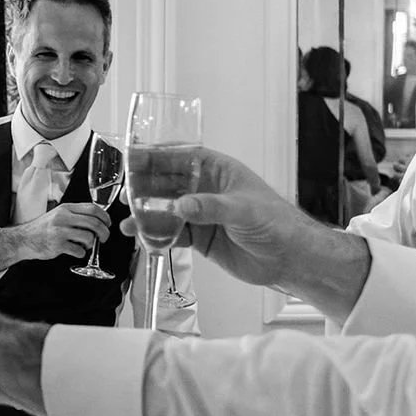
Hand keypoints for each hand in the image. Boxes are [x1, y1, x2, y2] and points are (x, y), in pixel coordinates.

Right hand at [0, 203, 109, 267]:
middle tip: (104, 238)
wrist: (24, 239)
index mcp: (66, 208)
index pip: (93, 209)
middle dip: (104, 232)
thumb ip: (76, 215)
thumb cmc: (43, 228)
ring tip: (84, 245)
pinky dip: (81, 253)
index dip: (105, 217)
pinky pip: (79, 251)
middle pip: (94, 223)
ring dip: (91, 244)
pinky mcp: (57, 245)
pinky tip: (74, 250)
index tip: (108, 223)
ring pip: (89, 237)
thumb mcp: (59, 214)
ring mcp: (60, 231)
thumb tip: (98, 220)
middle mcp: (63, 218)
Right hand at [119, 148, 317, 286]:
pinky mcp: (199, 237)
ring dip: (146, 215)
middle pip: (167, 184)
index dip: (157, 157)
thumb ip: (210, 207)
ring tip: (128, 222)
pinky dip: (156, 237)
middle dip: (144, 188)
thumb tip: (180, 206)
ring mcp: (201, 214)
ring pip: (165, 211)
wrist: (289, 259)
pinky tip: (142, 239)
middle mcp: (206, 190)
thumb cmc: (277, 223)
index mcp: (218, 172)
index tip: (134, 159)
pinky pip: (171, 234)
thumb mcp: (243, 209)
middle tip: (126, 194)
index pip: (181, 158)